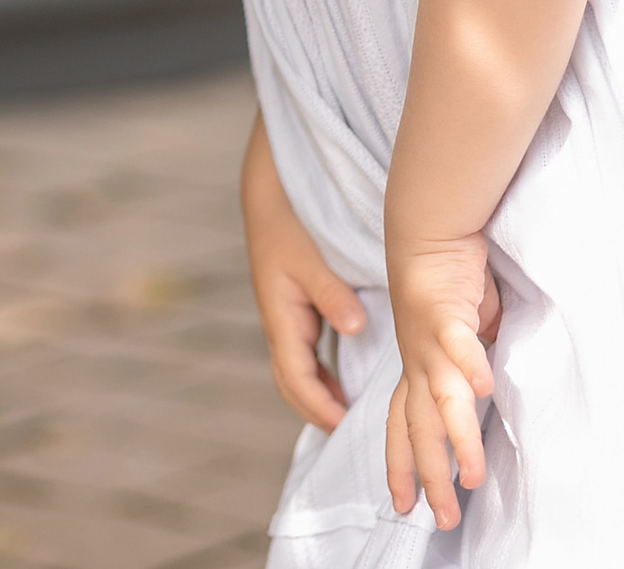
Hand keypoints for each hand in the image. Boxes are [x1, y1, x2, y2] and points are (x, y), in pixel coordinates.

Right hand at [242, 118, 366, 429]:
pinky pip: (305, 350)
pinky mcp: (295, 306)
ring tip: (347, 411)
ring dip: (317, 393)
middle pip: (291, 382)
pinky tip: (343, 376)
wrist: (269, 193)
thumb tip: (354, 327)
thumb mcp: (310, 258)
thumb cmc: (289, 222)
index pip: (296, 376)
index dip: (319, 404)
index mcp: (281, 315)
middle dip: (315, 409)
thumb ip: (332, 293)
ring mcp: (286, 316)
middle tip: (349, 429)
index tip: (345, 422)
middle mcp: (281, 321)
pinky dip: (321, 372)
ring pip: (297, 368)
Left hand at [385, 231, 497, 529]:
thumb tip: (485, 385)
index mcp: (417, 368)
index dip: (402, 466)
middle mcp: (417, 362)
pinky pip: (457, 342)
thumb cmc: (444, 279)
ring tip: (470, 476)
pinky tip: (481, 390)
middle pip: (419, 429)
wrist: (425, 228)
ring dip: (454, 440)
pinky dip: (467, 364)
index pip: (403, 427)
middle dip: (429, 476)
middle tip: (443, 518)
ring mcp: (427, 342)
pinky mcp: (443, 313)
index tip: (405, 505)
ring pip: (440, 400)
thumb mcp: (458, 333)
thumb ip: (467, 363)